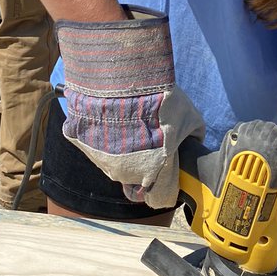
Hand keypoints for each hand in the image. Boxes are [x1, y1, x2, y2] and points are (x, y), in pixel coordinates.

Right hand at [56, 7, 204, 208]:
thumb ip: (194, 133)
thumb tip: (196, 138)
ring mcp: (98, 159)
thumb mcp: (189, 116)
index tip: (165, 164)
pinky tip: (109, 113)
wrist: (119, 80)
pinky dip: (100, 131)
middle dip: (143, 156)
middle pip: (135, 174)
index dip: (164, 180)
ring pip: (113, 158)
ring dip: (120, 143)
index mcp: (150, 175)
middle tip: (147, 132)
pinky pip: (92, 141)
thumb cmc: (157, 102)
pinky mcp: (80, 142)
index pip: (157, 195)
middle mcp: (122, 174)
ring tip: (129, 118)